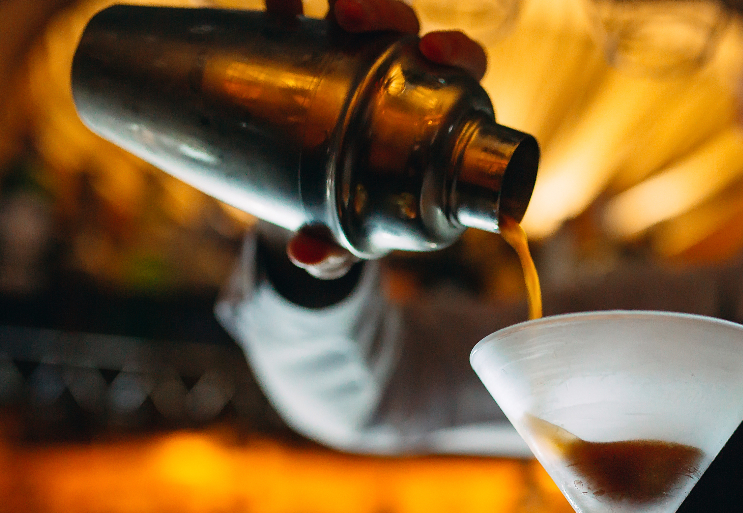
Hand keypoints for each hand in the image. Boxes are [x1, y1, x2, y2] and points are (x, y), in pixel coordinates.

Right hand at [263, 0, 487, 278]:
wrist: (306, 204)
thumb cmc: (356, 218)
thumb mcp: (350, 238)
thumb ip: (336, 252)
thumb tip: (305, 256)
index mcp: (437, 115)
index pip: (464, 68)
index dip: (458, 52)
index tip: (434, 50)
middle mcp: (399, 74)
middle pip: (409, 27)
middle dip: (386, 12)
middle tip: (351, 18)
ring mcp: (353, 56)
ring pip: (360, 11)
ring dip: (346, 0)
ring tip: (310, 8)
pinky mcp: (306, 47)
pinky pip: (299, 11)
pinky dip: (288, 1)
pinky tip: (278, 5)